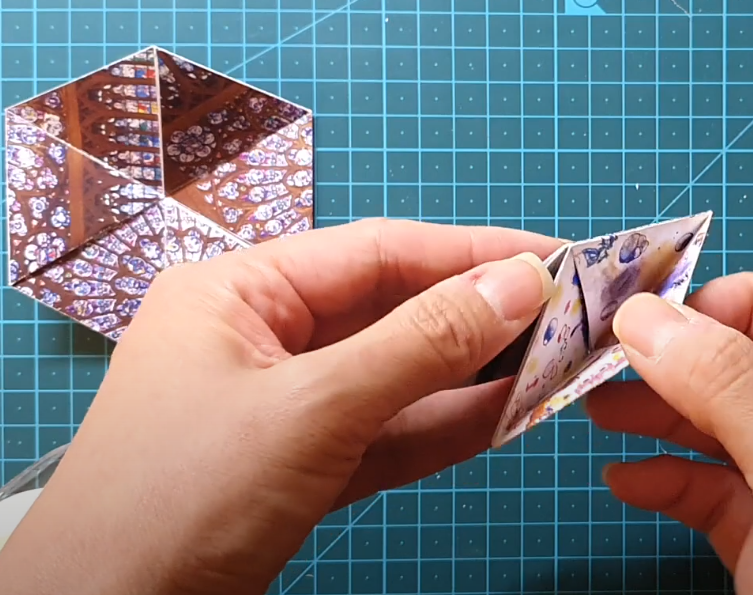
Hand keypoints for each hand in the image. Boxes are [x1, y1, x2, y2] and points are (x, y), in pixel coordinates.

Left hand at [0, 219, 560, 594]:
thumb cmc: (178, 500)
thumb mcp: (312, 410)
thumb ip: (422, 345)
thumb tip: (519, 284)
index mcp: (237, 292)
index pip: (378, 252)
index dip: (473, 252)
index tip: (558, 259)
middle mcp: (261, 337)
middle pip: (394, 309)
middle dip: (482, 316)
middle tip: (574, 314)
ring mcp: (282, 406)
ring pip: (400, 375)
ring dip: (476, 374)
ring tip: (561, 362)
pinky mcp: (300, 468)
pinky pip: (388, 432)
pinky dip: (446, 426)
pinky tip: (511, 414)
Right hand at [587, 274, 752, 593]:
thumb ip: (736, 393)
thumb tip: (653, 318)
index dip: (735, 302)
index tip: (659, 316)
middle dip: (680, 357)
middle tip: (603, 358)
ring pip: (723, 433)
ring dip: (659, 415)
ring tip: (597, 410)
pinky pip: (710, 499)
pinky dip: (663, 483)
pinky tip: (626, 482)